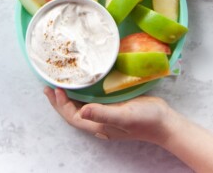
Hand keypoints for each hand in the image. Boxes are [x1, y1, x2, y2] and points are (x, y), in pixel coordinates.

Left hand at [44, 87, 176, 143]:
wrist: (164, 121)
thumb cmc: (146, 120)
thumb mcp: (124, 116)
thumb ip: (103, 114)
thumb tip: (80, 111)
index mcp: (99, 125)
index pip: (73, 117)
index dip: (61, 105)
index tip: (55, 89)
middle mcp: (99, 121)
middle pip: (73, 113)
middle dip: (59, 102)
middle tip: (48, 88)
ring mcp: (106, 115)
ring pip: (81, 108)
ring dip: (69, 98)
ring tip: (60, 86)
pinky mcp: (113, 107)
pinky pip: (92, 102)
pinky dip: (82, 95)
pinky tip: (83, 87)